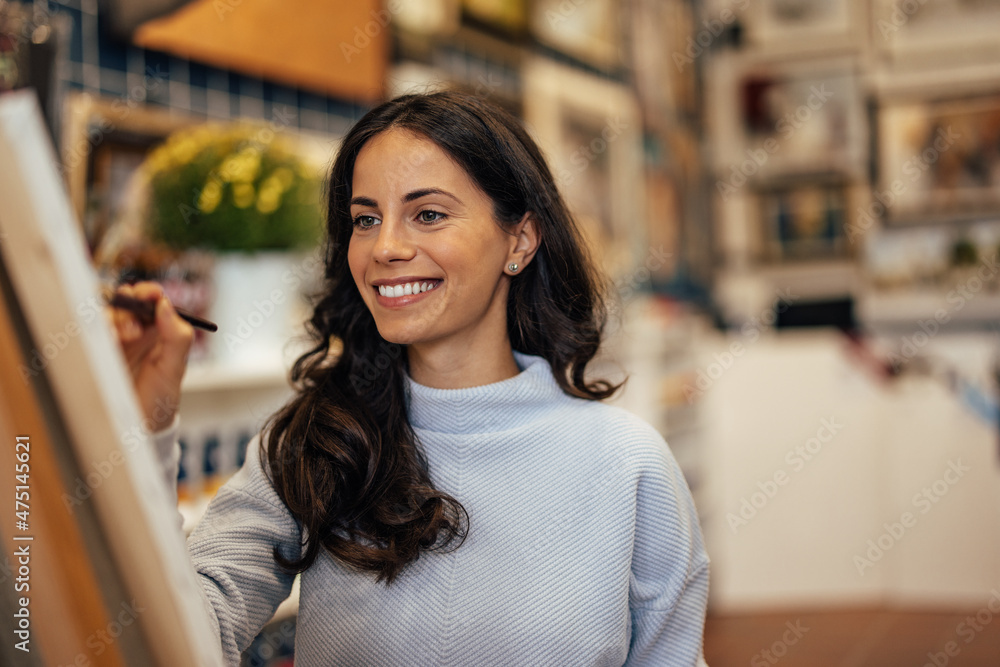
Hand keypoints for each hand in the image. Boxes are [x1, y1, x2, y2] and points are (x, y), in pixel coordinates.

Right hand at [107, 282, 193, 431]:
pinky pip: (91, 330)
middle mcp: (138, 332)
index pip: (153, 301)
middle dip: (129, 304)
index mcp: (161, 332)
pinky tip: (106, 339)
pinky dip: (96, 328)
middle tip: (134, 324)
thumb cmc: (160, 400)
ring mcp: (115, 341)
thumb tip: (166, 305)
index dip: (150, 293)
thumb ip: (176, 337)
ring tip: (123, 336)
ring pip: (108, 312)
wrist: (137, 427)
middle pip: (127, 301)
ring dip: (114, 317)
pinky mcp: (97, 350)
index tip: (150, 295)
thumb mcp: (174, 369)